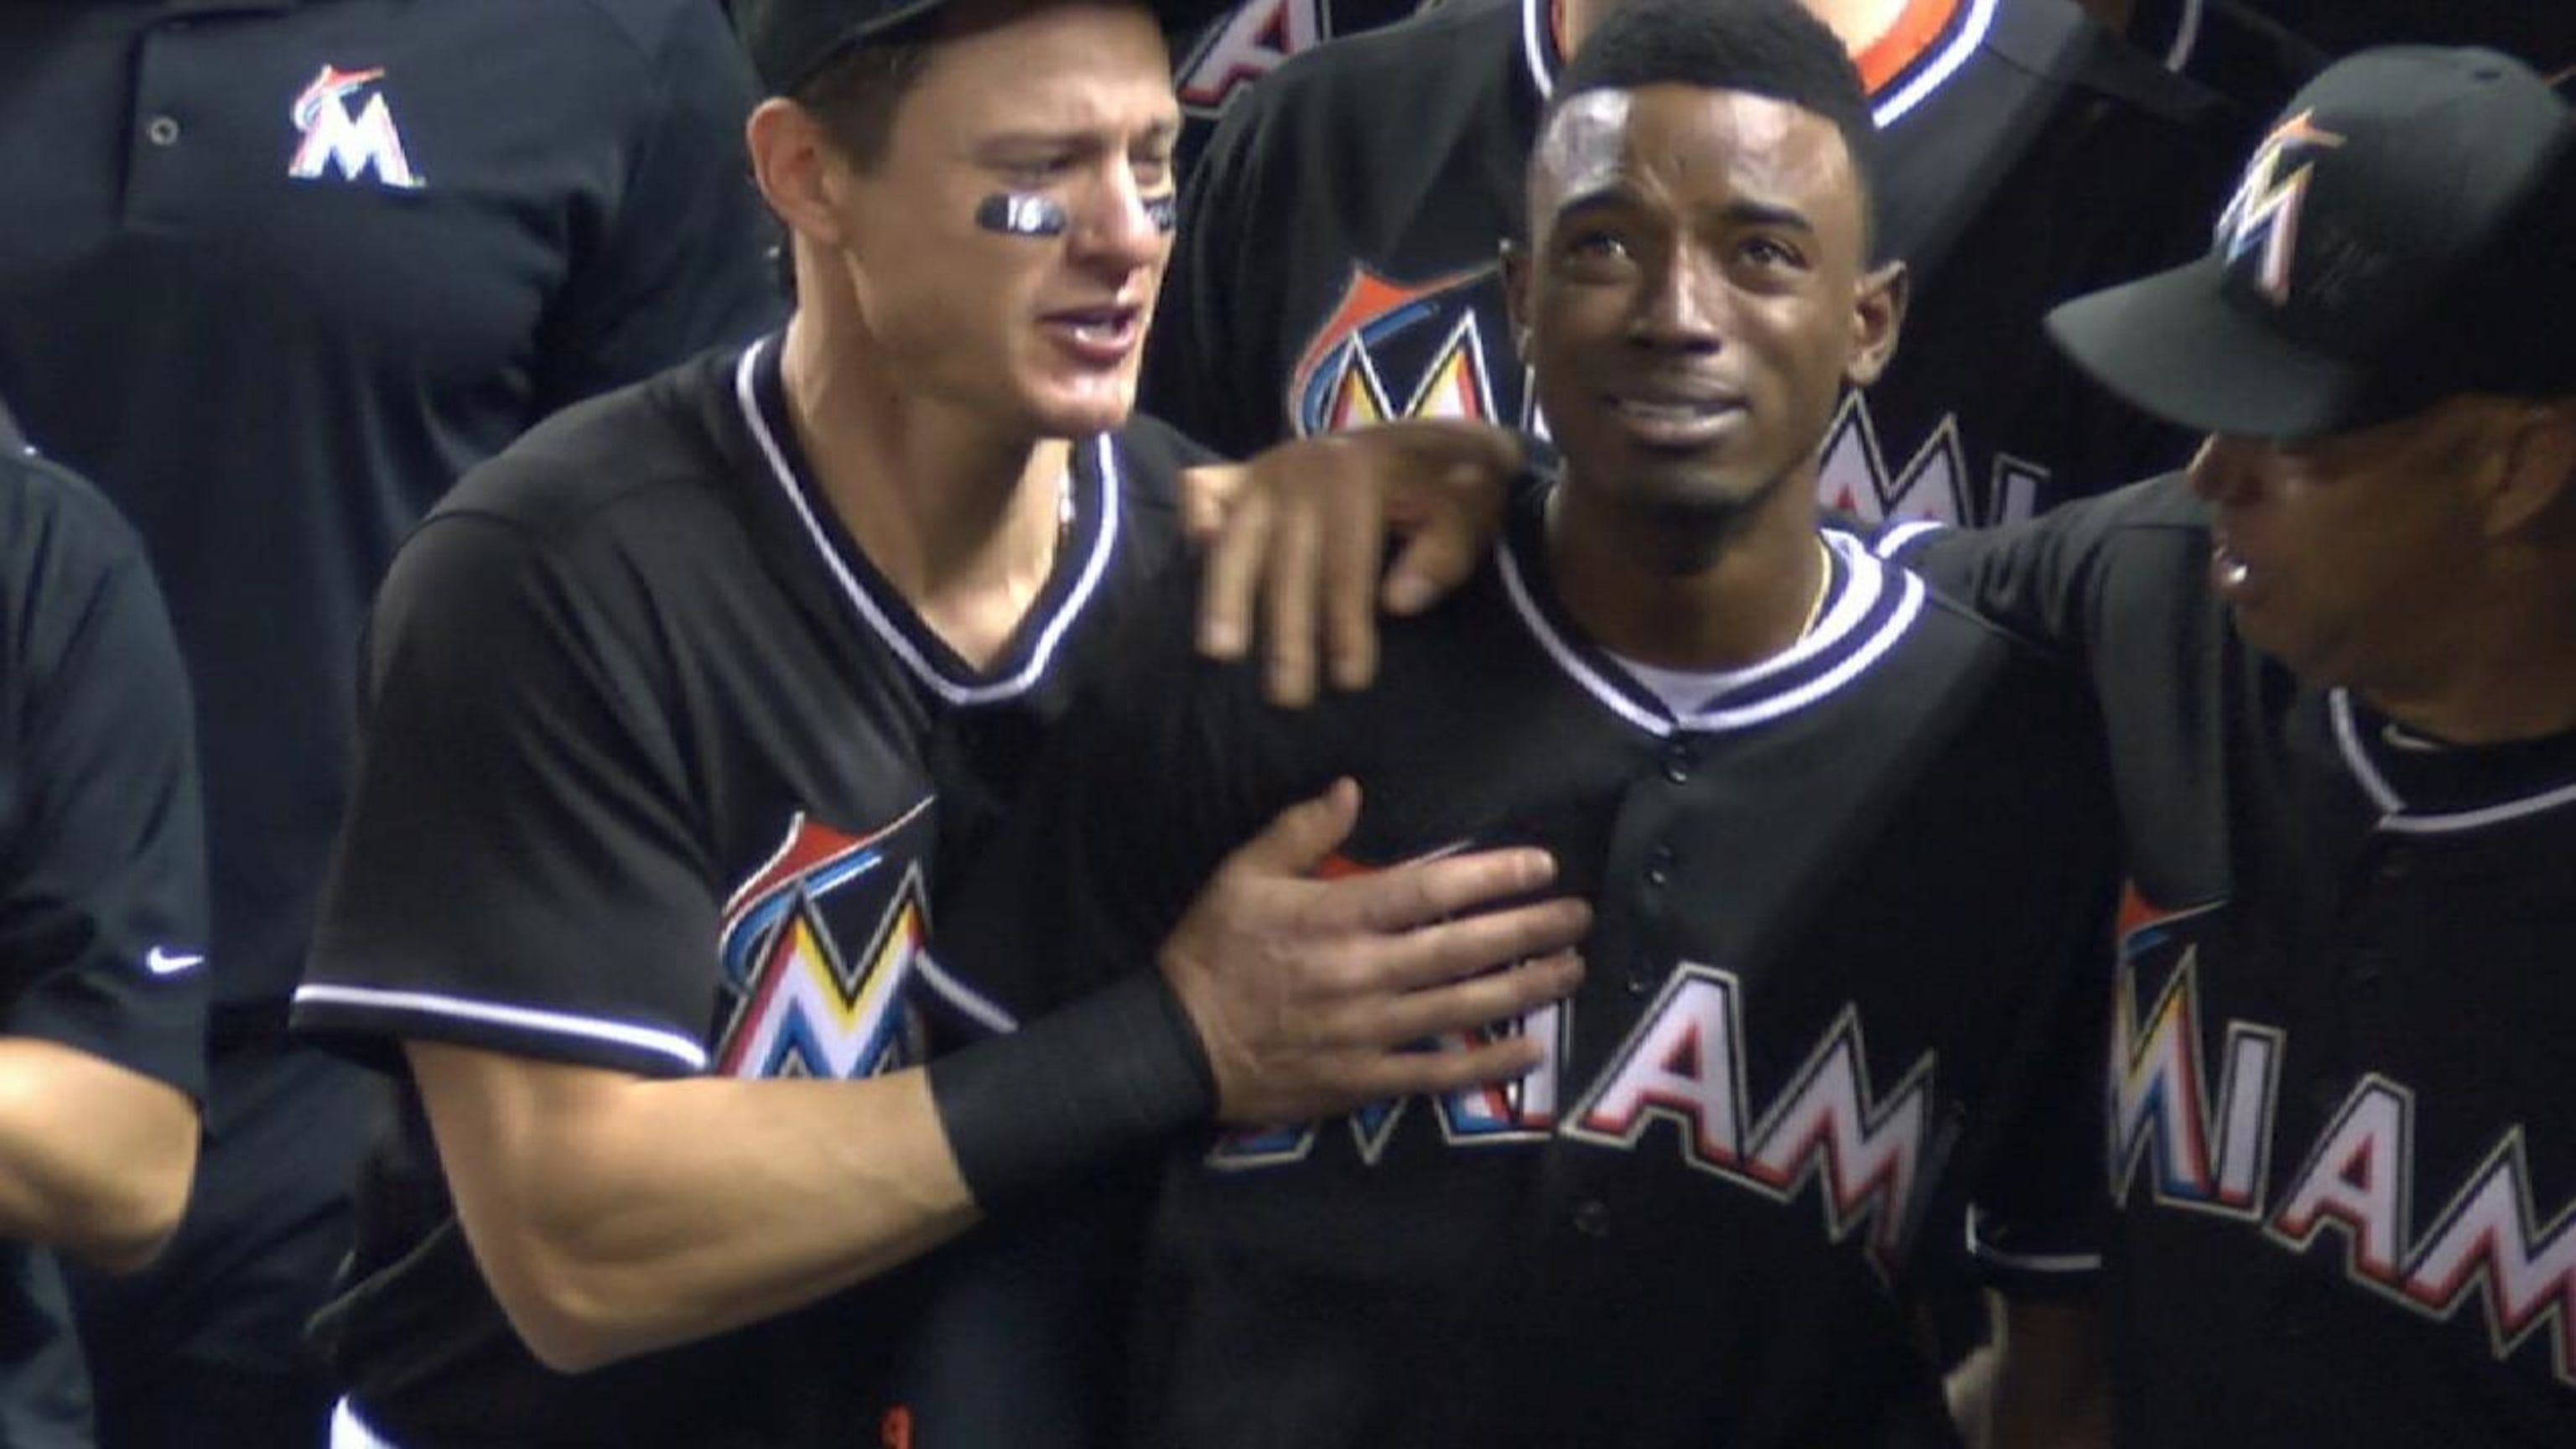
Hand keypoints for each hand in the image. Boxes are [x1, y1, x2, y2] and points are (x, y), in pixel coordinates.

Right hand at [1157, 778, 1588, 1125]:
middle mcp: (1366, 973)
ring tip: (1573, 969)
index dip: (1494, 876)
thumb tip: (1352, 789)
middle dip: (1532, 929)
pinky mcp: (1366, 1080)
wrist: (1175, 1046)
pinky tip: (1532, 1049)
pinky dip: (1490, 1062)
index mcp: (1338, 917)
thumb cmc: (1211, 952)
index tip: (1542, 867)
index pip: (1433, 890)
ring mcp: (1371, 1031)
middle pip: (1466, 947)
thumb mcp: (1241, 875)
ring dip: (1527, 987)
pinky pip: (1440, 1071)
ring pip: (1466, 1006)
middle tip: (1580, 916)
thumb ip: (1300, 831)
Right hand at [1185, 420, 1524, 706]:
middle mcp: (1303, 467)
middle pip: (1286, 560)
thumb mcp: (1474, 509)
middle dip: (1287, 631)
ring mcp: (1267, 469)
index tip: (1351, 681)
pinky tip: (1192, 564)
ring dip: (1225, 594)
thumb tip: (1397, 603)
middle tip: (1288, 697)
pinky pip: (1203, 490)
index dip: (1346, 624)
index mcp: (1359, 474)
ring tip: (1219, 653)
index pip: (1346, 562)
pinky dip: (1195, 521)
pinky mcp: (1247, 474)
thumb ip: (1444, 554)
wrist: (1435, 441)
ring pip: (1237, 536)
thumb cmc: (1456, 486)